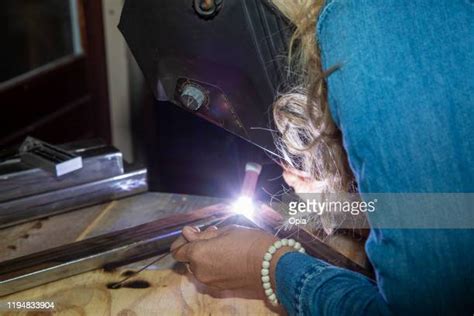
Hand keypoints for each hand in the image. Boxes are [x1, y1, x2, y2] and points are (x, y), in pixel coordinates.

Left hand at [171, 225, 288, 293]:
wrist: (271, 266)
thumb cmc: (250, 242)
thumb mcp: (226, 231)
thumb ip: (204, 234)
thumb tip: (187, 233)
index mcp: (198, 254)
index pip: (177, 250)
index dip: (183, 240)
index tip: (193, 232)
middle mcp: (199, 271)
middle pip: (187, 259)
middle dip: (195, 247)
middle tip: (212, 235)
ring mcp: (209, 282)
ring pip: (198, 268)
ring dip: (204, 257)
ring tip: (222, 245)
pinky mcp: (219, 288)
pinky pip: (209, 275)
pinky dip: (213, 266)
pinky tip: (228, 257)